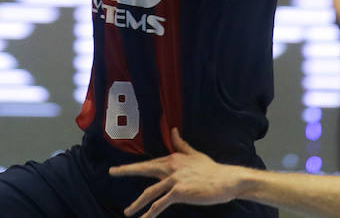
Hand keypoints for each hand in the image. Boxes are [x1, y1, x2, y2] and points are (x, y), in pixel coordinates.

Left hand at [110, 128, 245, 217]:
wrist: (227, 180)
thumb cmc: (212, 170)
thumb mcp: (195, 154)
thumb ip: (181, 145)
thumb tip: (173, 130)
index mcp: (173, 158)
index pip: (150, 163)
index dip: (134, 166)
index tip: (119, 168)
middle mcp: (171, 167)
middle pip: (144, 169)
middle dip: (126, 171)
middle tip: (112, 172)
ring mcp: (174, 180)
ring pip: (150, 192)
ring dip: (137, 204)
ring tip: (127, 212)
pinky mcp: (179, 192)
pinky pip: (160, 204)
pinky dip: (151, 212)